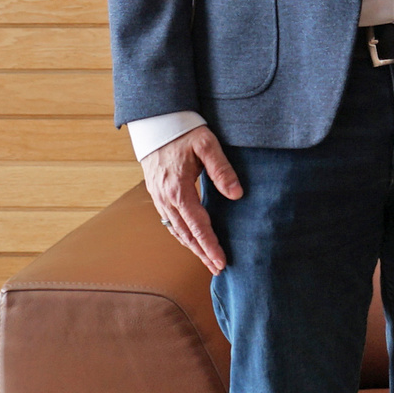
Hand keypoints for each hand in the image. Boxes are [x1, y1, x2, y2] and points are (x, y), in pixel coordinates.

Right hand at [140, 125, 240, 274]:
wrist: (156, 123)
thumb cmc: (184, 131)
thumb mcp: (207, 145)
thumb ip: (222, 170)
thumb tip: (237, 195)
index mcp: (178, 189)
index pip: (197, 225)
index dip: (210, 245)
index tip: (221, 261)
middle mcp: (166, 198)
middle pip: (186, 234)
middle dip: (202, 253)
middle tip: (218, 269)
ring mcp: (159, 197)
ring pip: (176, 230)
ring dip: (192, 247)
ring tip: (208, 260)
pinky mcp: (157, 193)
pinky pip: (169, 221)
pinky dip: (181, 235)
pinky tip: (191, 240)